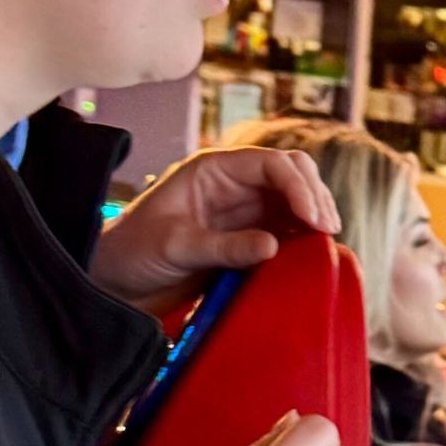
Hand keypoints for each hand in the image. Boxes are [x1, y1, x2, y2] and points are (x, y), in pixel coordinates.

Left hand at [90, 148, 341, 309]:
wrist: (118, 281)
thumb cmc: (134, 253)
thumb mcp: (174, 247)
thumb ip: (223, 247)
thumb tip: (273, 246)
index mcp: (214, 170)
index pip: (270, 164)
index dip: (298, 186)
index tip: (313, 219)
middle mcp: (235, 184)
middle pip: (293, 173)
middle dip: (314, 196)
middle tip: (327, 230)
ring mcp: (246, 210)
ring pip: (297, 200)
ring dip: (316, 216)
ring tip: (327, 242)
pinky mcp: (252, 237)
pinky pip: (290, 231)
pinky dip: (307, 239)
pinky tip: (315, 254)